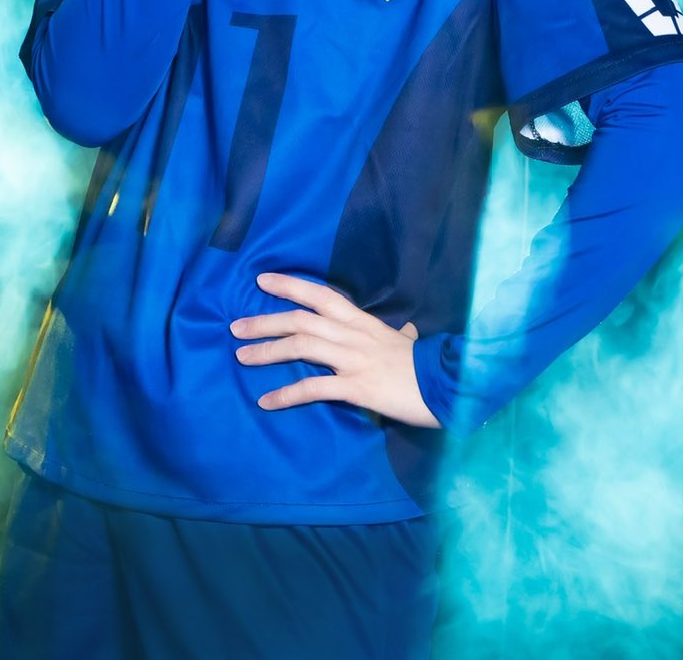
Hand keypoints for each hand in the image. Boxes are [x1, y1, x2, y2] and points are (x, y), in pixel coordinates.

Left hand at [231, 272, 440, 427]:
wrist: (447, 387)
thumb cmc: (425, 367)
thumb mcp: (408, 343)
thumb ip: (401, 336)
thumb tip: (411, 333)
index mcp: (362, 322)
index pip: (321, 295)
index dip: (290, 285)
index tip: (262, 280)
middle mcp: (352, 335)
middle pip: (300, 320)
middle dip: (265, 321)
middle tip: (236, 327)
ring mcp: (353, 360)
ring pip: (300, 347)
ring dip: (267, 351)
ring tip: (241, 357)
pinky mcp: (355, 387)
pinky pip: (313, 389)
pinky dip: (286, 394)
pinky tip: (266, 401)